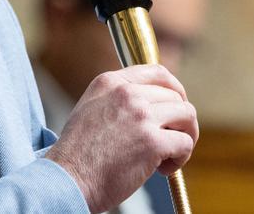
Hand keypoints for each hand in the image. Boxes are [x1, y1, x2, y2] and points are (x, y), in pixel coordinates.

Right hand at [46, 64, 197, 212]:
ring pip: (187, 115)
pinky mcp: (152, 142)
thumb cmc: (77, 154)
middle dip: (180, 119)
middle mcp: (127, 93)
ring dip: (185, 136)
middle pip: (175, 96)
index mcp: (110, 82)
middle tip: (170, 140)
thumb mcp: (90, 108)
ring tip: (170, 155)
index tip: (176, 106)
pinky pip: (185, 143)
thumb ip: (117, 98)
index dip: (175, 89)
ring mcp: (141, 115)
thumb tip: (150, 103)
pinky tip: (163, 169)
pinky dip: (181, 158)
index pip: (158, 72)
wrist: (66, 180)